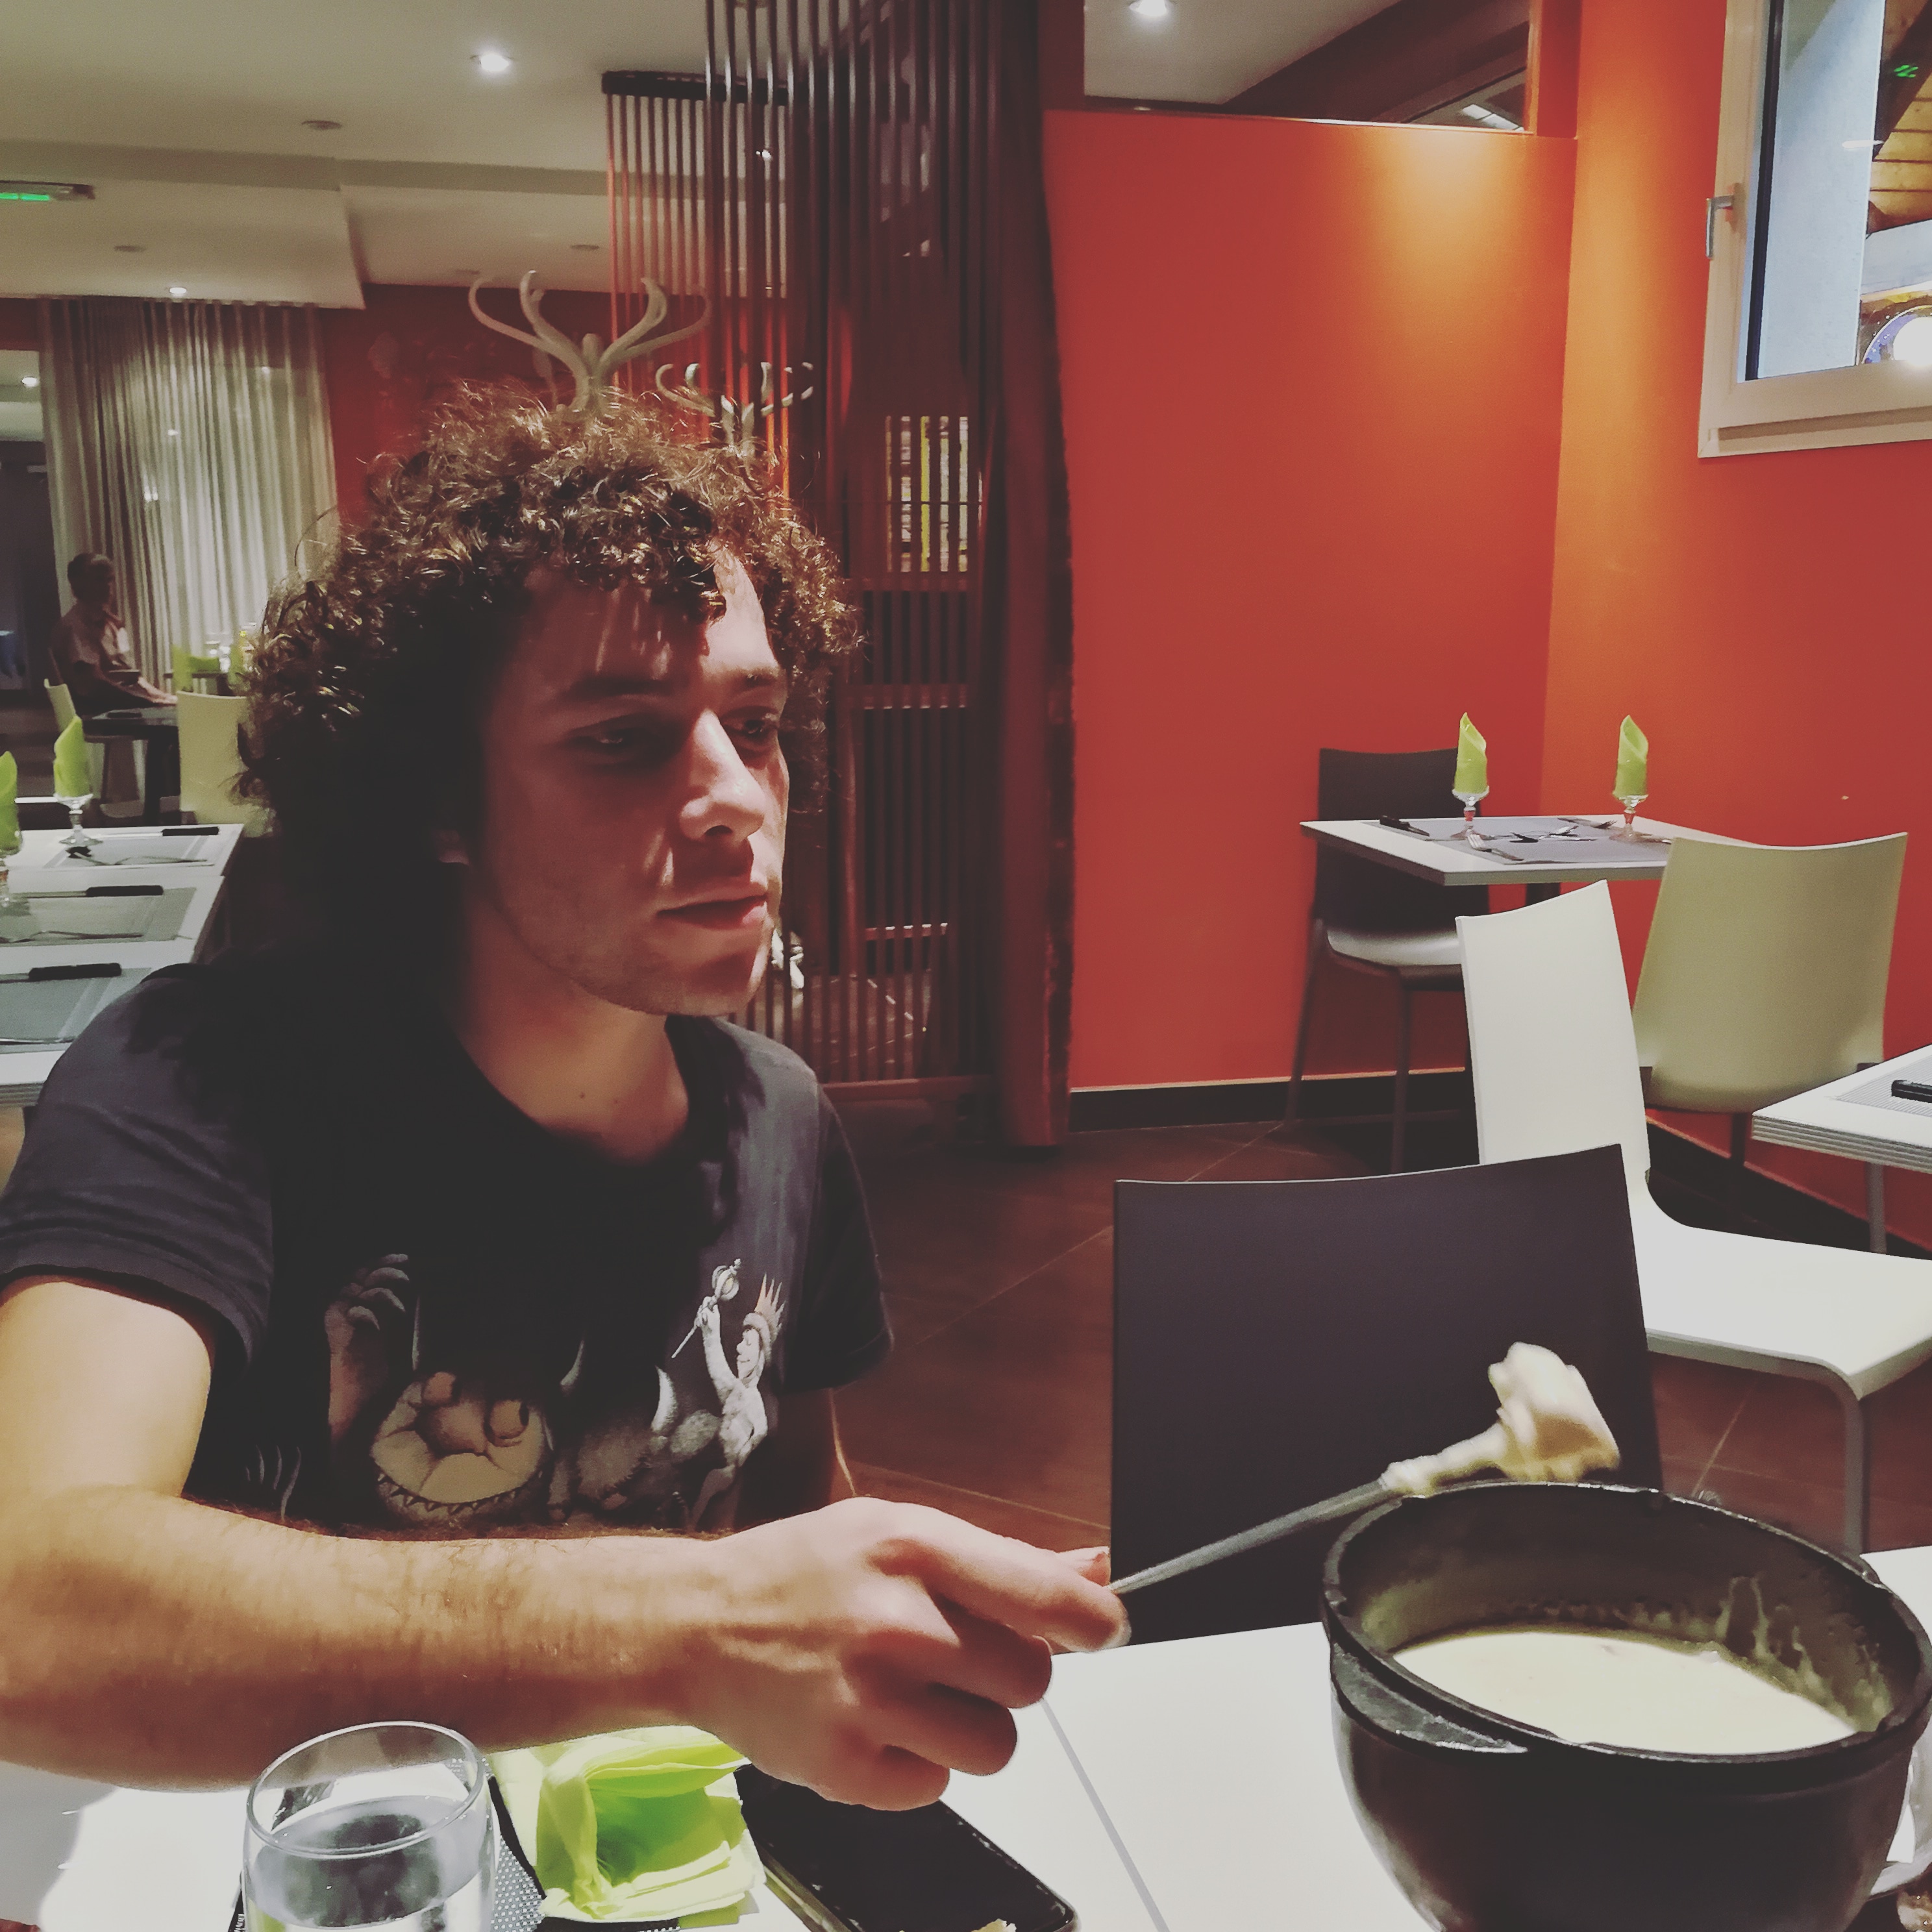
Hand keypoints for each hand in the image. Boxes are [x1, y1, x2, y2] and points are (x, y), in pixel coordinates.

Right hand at [677, 1497, 1126, 1808]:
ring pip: (996, 1744)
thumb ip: (1003, 1561)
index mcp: (913, 1547)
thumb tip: (1096, 1573)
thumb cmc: (806, 1572)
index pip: (1047, 1600)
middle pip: (1032, 1680)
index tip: (1103, 1630)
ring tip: (914, 1692)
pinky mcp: (845, 1769)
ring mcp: (868, 1701)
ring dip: (970, 1725)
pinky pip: (938, 1785)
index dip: (1095, 1623)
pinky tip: (875, 1722)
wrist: (697, 1626)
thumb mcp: (898, 1531)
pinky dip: (917, 1763)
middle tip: (957, 1656)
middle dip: (1009, 1672)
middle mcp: (894, 1623)